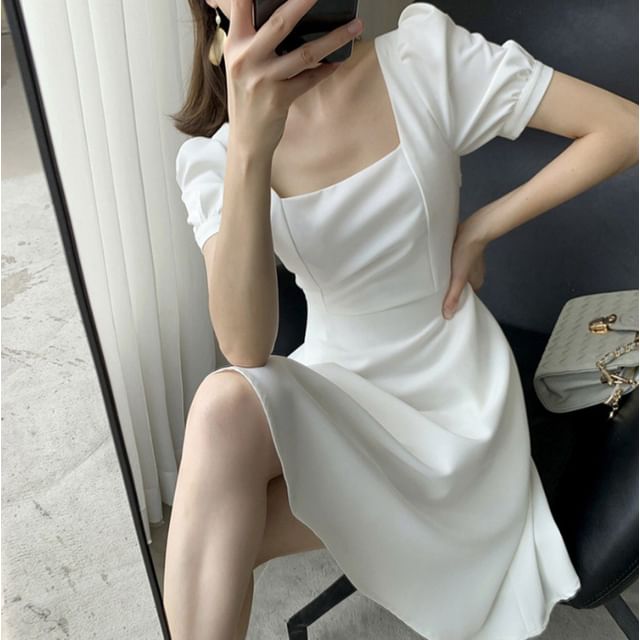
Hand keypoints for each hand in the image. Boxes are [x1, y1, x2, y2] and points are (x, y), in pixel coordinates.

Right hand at [224, 0, 363, 152]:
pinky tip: (339, 61)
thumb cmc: (247, 97)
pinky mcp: (279, 99)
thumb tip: (284, 14)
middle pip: (278, 23)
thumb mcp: (240, 63)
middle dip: (303, 3)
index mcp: (234, 44)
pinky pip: (310, 79)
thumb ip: (253, 38)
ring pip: (304, 53)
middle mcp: (245, 59)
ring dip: (334, 38)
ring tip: (355, 26)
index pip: (240, 4)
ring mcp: (263, 79)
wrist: (246, 139)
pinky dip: (327, 69)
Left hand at [441, 220, 488, 318]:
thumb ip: (453, 296)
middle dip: (449, 289)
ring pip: (456, 275)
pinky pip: (453, 264)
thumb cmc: (466, 253)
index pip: (464, 297)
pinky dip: (447, 267)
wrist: (471, 229)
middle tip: (435, 294)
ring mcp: (468, 263)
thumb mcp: (458, 279)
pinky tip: (439, 267)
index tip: (443, 304)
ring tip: (434, 281)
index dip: (454, 300)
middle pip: (459, 286)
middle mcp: (474, 274)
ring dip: (447, 277)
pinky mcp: (461, 253)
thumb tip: (448, 315)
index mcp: (476, 283)